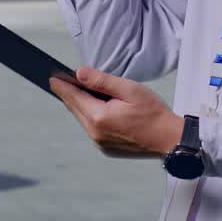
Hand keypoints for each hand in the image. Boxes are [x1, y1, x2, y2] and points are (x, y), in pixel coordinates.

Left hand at [49, 66, 184, 158]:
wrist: (169, 139)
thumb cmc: (153, 113)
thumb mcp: (128, 89)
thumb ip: (102, 81)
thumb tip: (79, 73)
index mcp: (99, 117)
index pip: (74, 97)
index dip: (62, 86)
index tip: (52, 78)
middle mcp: (96, 133)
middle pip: (76, 109)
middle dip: (69, 95)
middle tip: (61, 82)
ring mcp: (100, 143)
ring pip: (83, 119)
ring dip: (81, 106)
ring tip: (80, 92)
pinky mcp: (106, 148)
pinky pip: (92, 129)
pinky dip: (91, 117)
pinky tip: (97, 108)